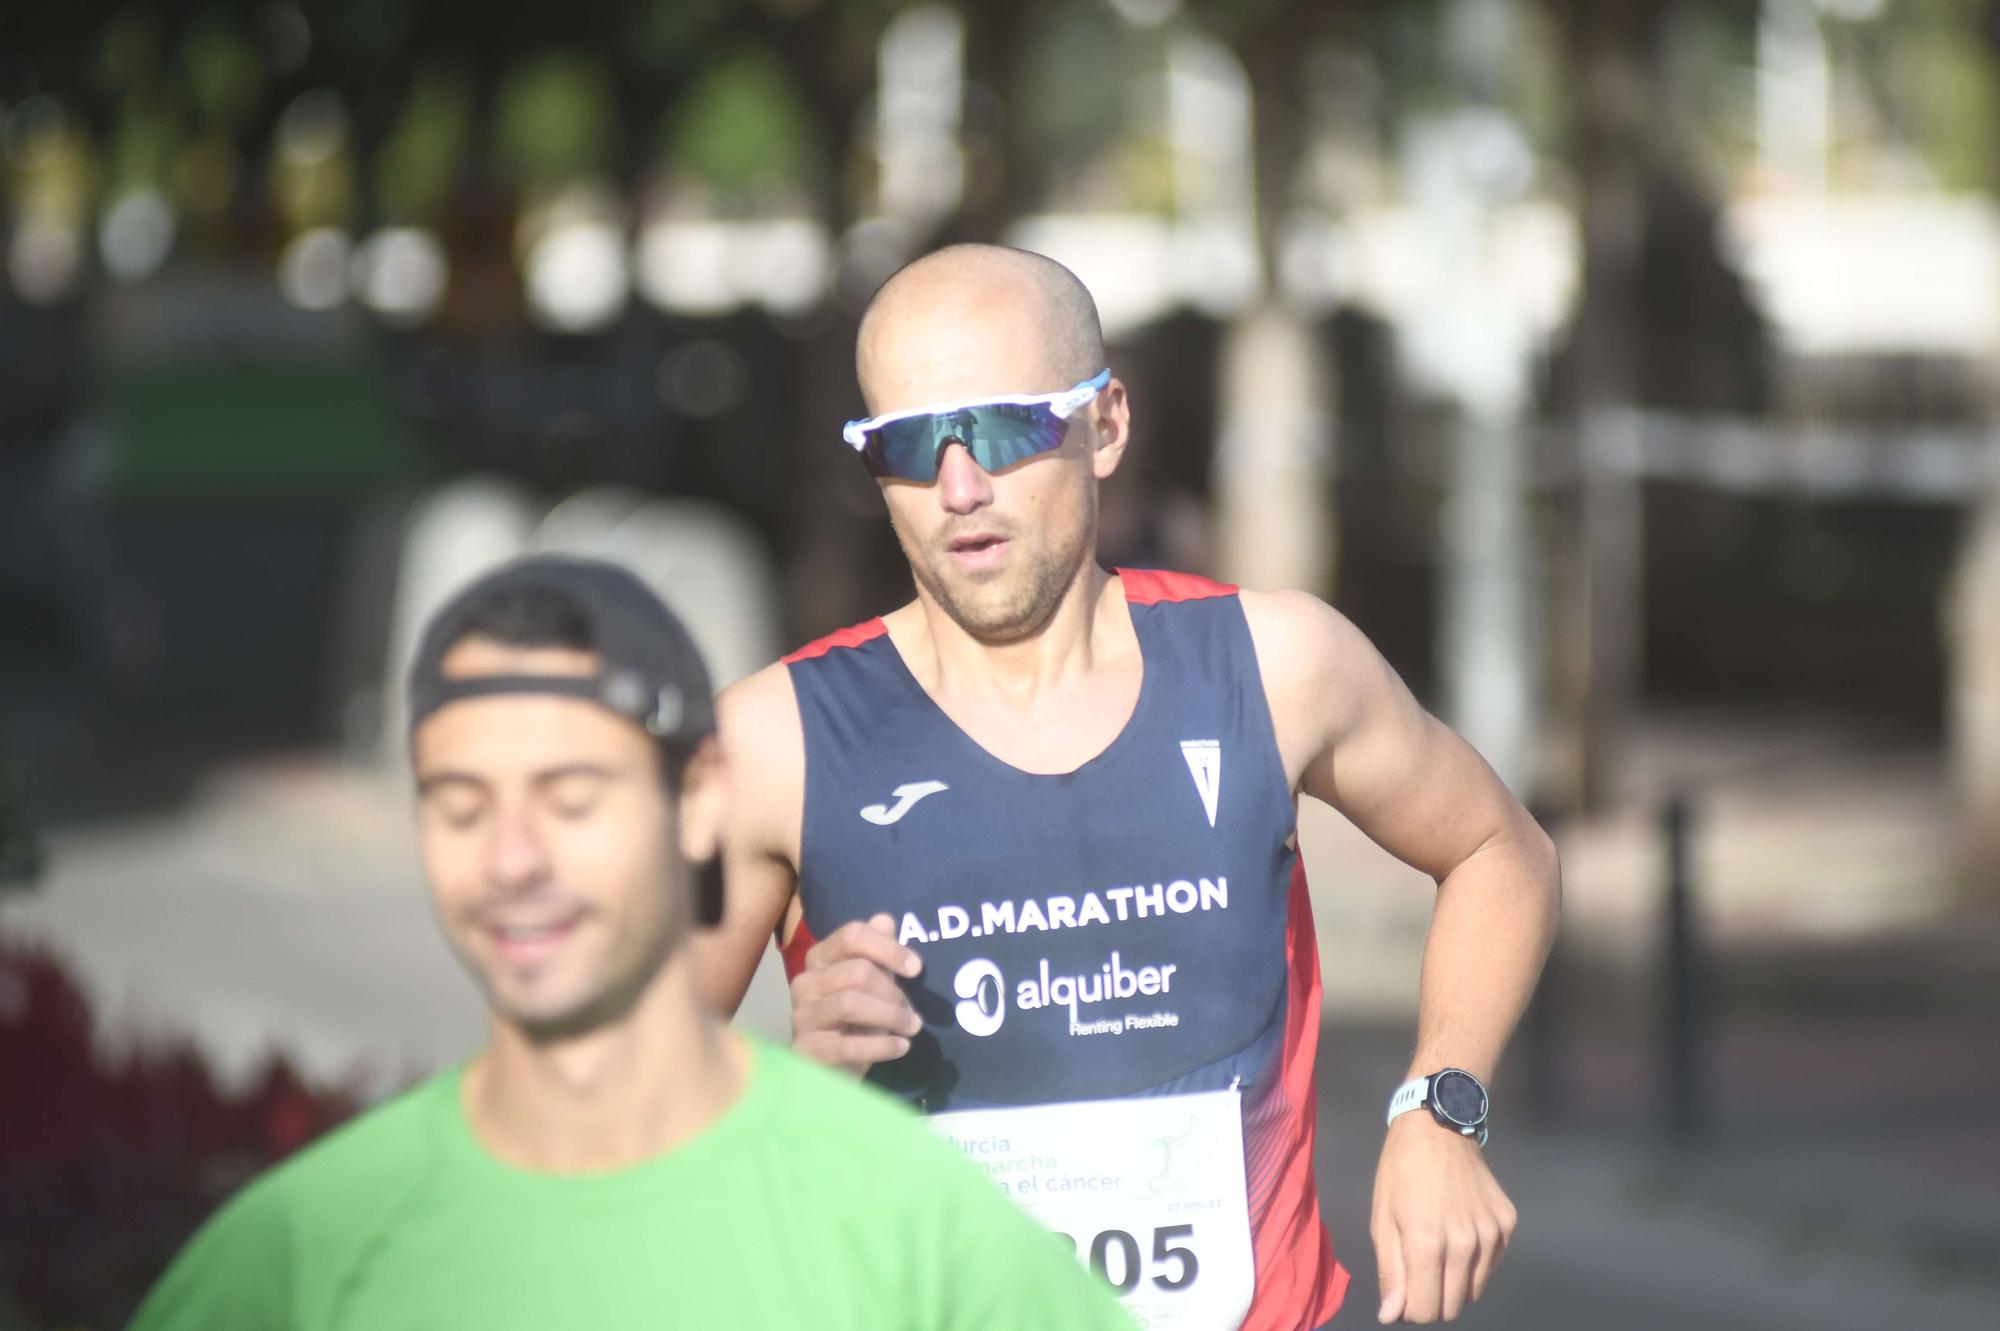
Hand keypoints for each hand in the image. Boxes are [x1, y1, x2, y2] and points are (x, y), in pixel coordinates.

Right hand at [789, 913, 923, 1074]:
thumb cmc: (855, 1019)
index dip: (888, 948)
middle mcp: (805, 983)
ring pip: (851, 1004)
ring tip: (911, 1028)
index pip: (852, 936)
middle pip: (857, 971)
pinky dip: (882, 1046)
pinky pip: (849, 1044)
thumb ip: (877, 951)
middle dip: (893, 991)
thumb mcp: (872, 983)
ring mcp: (803, 1016)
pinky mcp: (807, 1050)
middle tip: (912, 1012)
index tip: (916, 968)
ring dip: (891, 1016)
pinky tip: (901, 1047)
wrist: (831, 1068)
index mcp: (820, 959)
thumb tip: (884, 920)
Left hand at [1371, 1113, 1516, 1322]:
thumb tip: (1391, 1315)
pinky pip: (1490, 1266)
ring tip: (1439, 1246)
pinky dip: (1474, 1261)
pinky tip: (1460, 1230)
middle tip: (1419, 1267)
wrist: (1439, 1127)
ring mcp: (1491, 1235)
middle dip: (1431, 1298)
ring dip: (1453, 1281)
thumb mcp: (1382, 1219)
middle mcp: (1464, 1244)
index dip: (1410, 1308)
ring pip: (1472, 1291)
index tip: (1404, 1291)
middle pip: (1451, 1307)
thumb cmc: (1400, 1171)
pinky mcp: (1507, 1225)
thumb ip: (1391, 1272)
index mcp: (1426, 1243)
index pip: (1425, 1311)